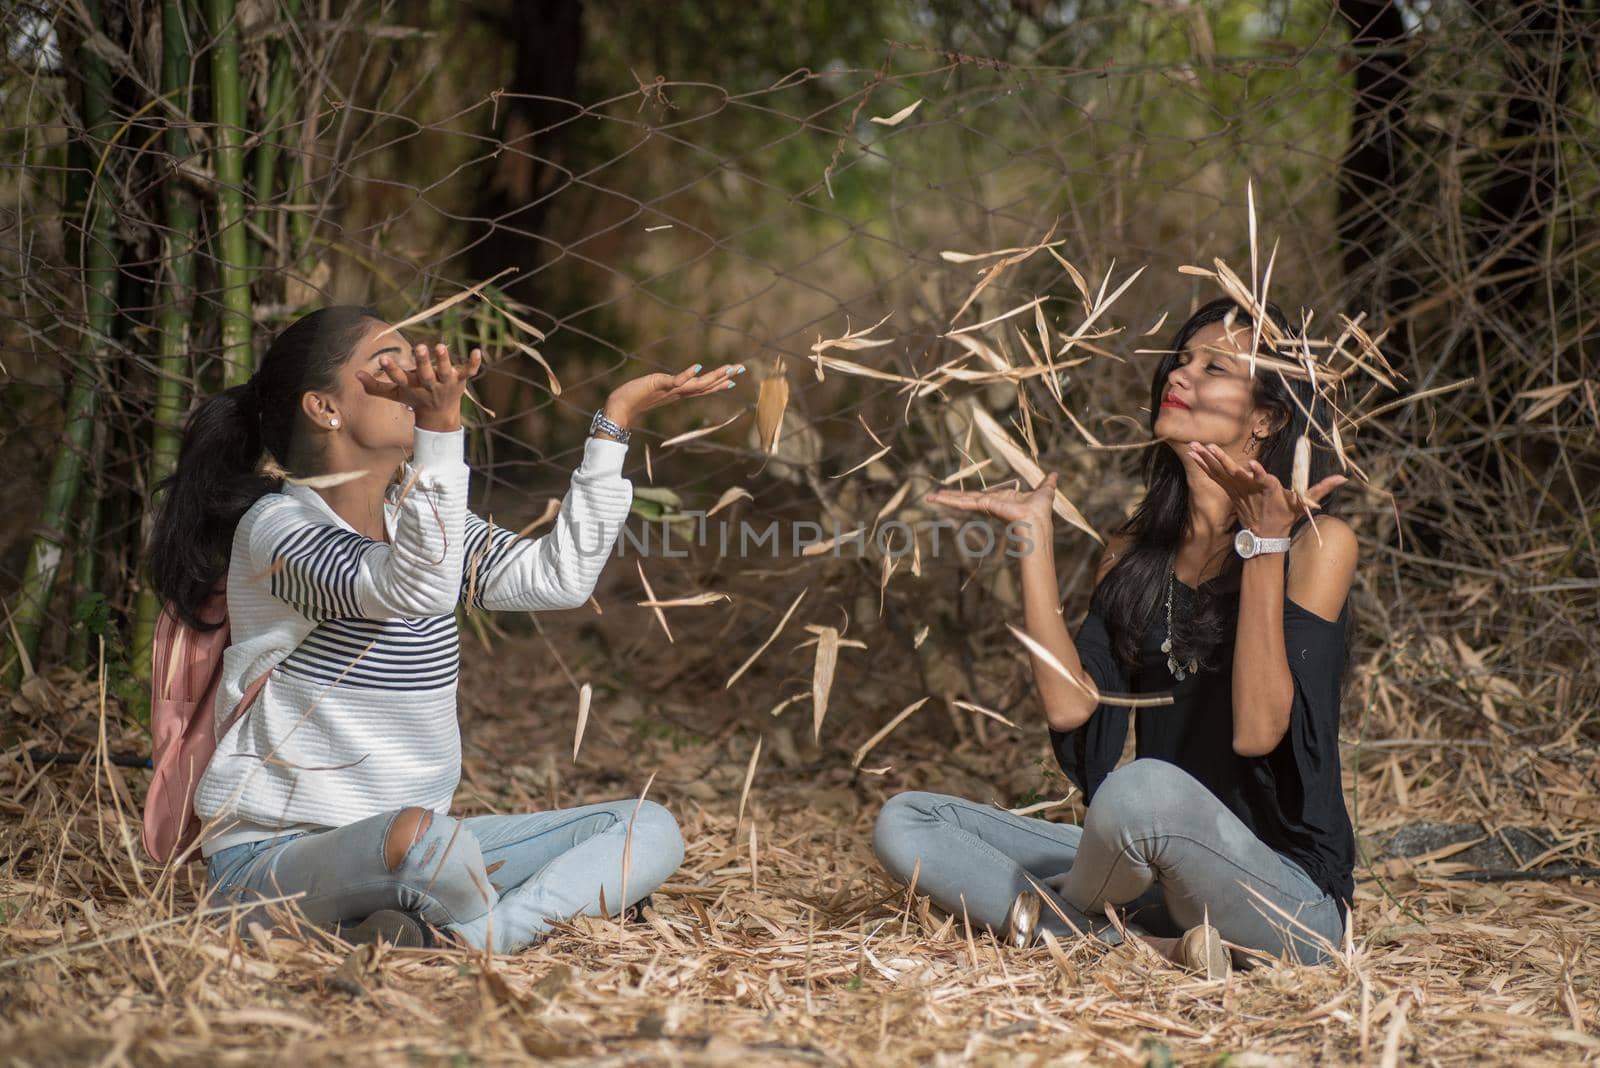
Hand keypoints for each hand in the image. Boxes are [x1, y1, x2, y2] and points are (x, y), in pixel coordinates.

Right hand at [357, 342, 481, 432]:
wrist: (440, 415)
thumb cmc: (415, 399)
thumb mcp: (396, 394)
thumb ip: (376, 386)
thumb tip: (356, 375)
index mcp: (413, 387)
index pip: (400, 378)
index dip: (392, 370)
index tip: (383, 359)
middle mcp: (430, 385)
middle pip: (426, 374)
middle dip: (423, 362)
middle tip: (419, 347)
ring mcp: (447, 382)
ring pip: (446, 371)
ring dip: (444, 360)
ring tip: (440, 346)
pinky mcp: (461, 380)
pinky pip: (469, 371)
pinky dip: (474, 363)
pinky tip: (478, 351)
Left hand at [602, 362, 744, 428]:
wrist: (619, 407)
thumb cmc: (633, 398)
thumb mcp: (655, 389)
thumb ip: (666, 386)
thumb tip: (673, 384)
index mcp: (678, 393)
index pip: (702, 388)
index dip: (718, 383)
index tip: (733, 378)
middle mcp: (677, 393)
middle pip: (705, 385)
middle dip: (723, 377)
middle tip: (740, 368)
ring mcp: (670, 390)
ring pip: (696, 384)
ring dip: (713, 376)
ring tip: (728, 369)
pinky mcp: (659, 385)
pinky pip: (676, 380)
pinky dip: (687, 374)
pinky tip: (698, 367)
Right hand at [925, 471, 1058, 527]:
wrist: (1038, 520)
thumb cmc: (1041, 509)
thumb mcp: (1044, 491)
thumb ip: (1047, 483)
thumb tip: (1055, 475)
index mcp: (1000, 500)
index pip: (980, 496)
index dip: (967, 496)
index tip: (955, 495)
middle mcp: (990, 504)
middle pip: (966, 498)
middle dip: (950, 498)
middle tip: (933, 496)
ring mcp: (984, 506)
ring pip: (961, 500)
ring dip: (945, 499)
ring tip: (929, 497)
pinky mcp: (982, 505)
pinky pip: (964, 502)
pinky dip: (950, 500)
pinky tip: (937, 498)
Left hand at [1187, 442, 1345, 537]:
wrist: (1265, 534)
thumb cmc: (1285, 515)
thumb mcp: (1304, 504)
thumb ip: (1320, 489)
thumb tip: (1343, 479)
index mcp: (1270, 491)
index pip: (1265, 481)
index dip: (1259, 474)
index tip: (1252, 466)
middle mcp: (1250, 490)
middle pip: (1235, 474)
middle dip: (1222, 461)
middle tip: (1210, 448)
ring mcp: (1237, 491)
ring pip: (1220, 473)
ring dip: (1207, 459)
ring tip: (1193, 446)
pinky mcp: (1229, 492)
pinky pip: (1214, 476)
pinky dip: (1203, 465)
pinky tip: (1192, 454)